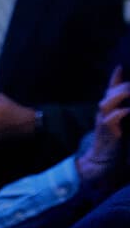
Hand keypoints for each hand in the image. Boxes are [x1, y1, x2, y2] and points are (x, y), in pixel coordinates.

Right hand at [76, 66, 129, 186]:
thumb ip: (120, 112)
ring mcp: (103, 123)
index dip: (114, 79)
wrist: (100, 160)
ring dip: (119, 96)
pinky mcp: (106, 133)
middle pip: (109, 94)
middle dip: (121, 86)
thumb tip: (125, 107)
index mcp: (106, 111)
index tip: (119, 67)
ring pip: (107, 103)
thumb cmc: (112, 142)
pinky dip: (120, 113)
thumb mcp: (117, 123)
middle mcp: (102, 114)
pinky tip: (127, 110)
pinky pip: (111, 119)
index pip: (109, 91)